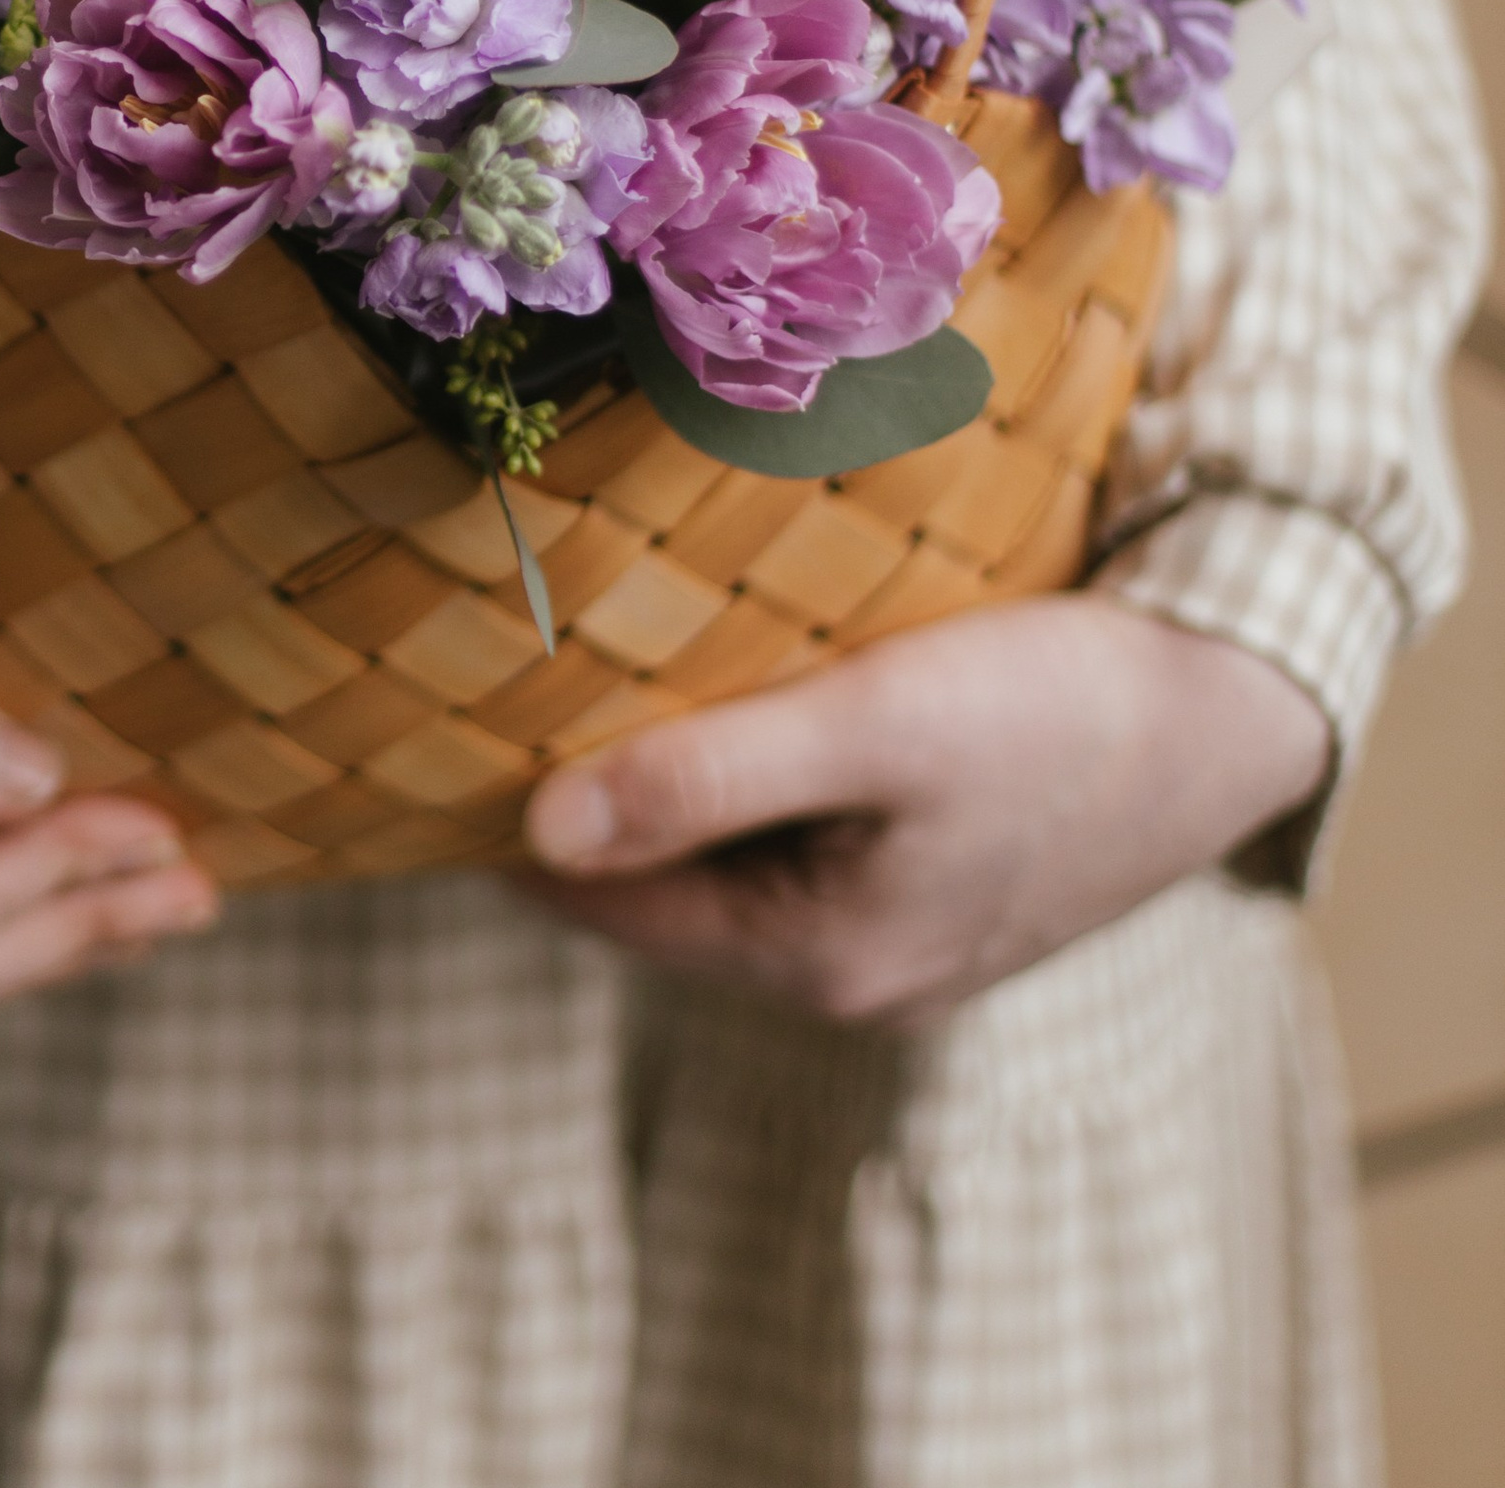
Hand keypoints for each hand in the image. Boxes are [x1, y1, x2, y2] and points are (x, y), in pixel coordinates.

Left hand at [522, 595, 1328, 1029]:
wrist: (1231, 709)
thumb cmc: (1054, 710)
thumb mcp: (872, 728)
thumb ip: (707, 777)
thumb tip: (537, 831)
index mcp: (812, 956)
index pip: (597, 905)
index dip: (507, 826)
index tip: (425, 739)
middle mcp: (841, 970)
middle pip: (652, 892)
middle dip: (572, 808)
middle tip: (477, 695)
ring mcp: (891, 932)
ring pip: (717, 867)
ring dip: (652, 790)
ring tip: (567, 688)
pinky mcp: (929, 880)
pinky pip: (786, 843)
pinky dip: (731, 783)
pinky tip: (710, 706)